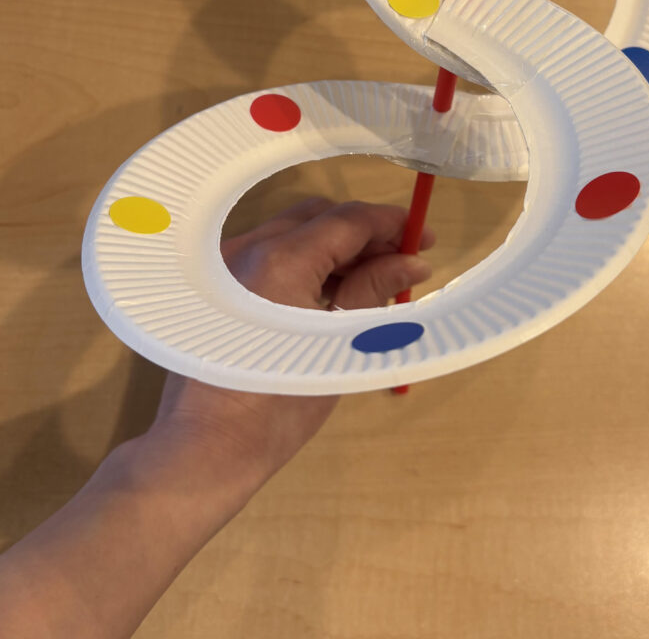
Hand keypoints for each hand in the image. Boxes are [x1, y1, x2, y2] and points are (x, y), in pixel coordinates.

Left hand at [145, 197, 434, 502]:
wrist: (206, 449)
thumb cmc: (278, 407)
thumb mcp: (340, 346)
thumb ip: (374, 290)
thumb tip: (413, 263)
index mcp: (280, 260)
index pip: (348, 220)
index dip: (392, 223)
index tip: (424, 236)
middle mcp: (246, 247)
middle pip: (319, 217)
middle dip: (365, 232)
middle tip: (403, 258)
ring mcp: (225, 263)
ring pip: (293, 233)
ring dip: (337, 247)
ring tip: (375, 278)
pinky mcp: (215, 283)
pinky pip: (270, 254)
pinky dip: (307, 262)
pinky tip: (333, 291)